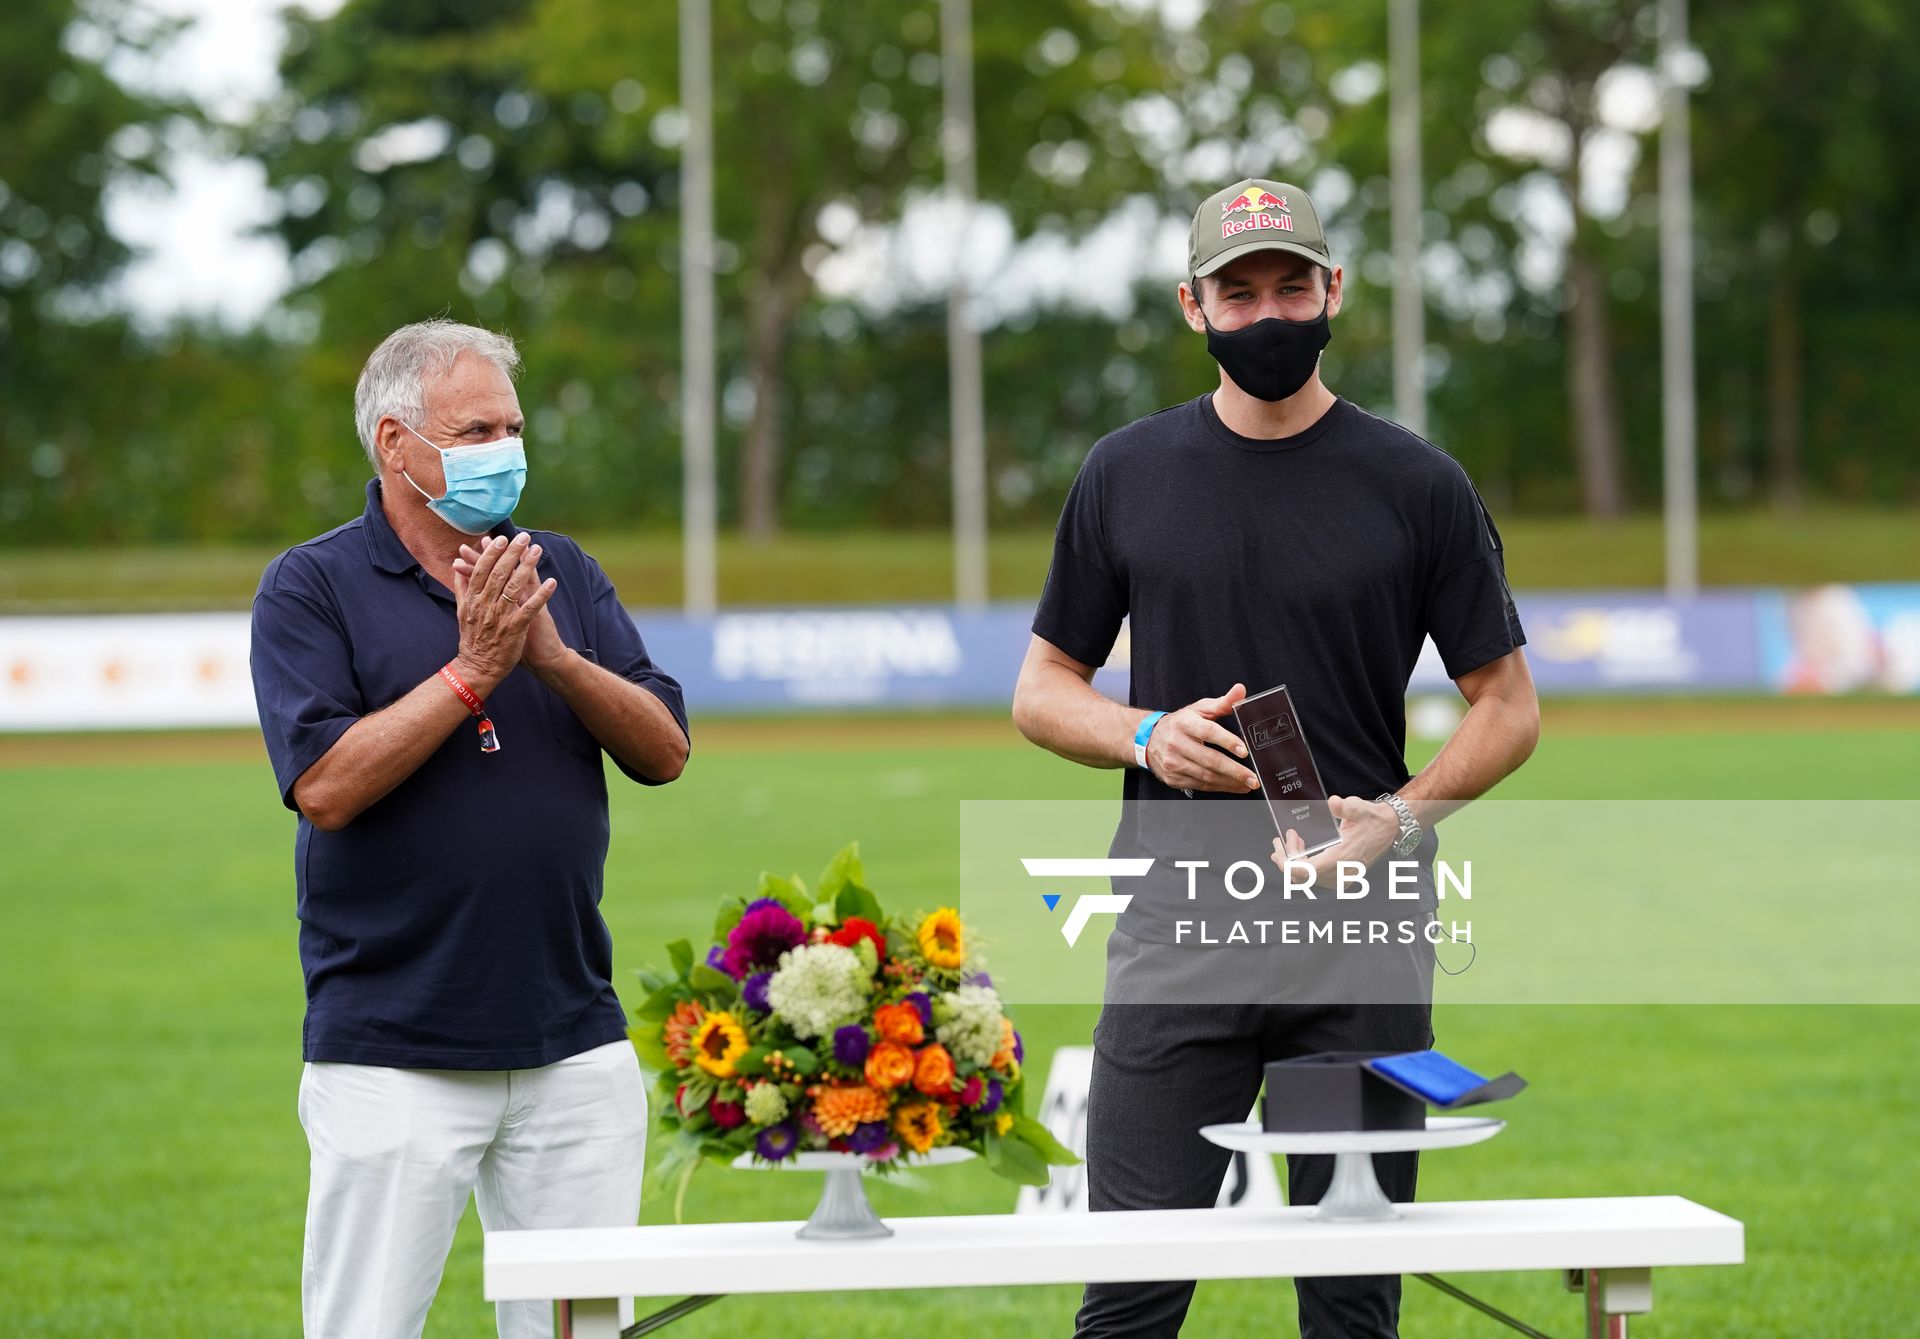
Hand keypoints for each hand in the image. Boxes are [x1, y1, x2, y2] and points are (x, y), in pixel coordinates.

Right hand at [449, 533, 554, 694]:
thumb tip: (457, 568)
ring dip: (527, 567)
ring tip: (537, 551)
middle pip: (499, 573)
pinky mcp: (514, 629)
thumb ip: (461, 589)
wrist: (478, 668)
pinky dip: (541, 595)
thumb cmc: (472, 639)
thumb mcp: (461, 612)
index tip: (501, 538)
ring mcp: (500, 617)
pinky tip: (552, 582)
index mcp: (473, 600)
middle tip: (523, 537)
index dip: (492, 553)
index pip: (482, 570)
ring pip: (514, 586)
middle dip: (512, 553)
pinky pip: (530, 608)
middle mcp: (485, 605)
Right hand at [1143, 682, 1259, 793]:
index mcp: (1185, 723)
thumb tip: (1240, 690)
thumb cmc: (1180, 724)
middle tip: (1252, 777)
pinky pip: (1200, 785)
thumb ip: (1222, 702)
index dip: (1227, 741)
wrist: (1148, 740)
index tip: (1244, 751)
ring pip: (1206, 776)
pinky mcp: (1173, 778)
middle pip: (1209, 759)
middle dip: (1234, 770)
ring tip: (1247, 783)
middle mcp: (1177, 743)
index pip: (1208, 732)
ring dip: (1229, 782)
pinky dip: (1219, 787)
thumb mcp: (1199, 709)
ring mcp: (1174, 763)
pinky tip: (1232, 786)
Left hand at [1267, 795, 1398, 886]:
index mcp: (1341, 859)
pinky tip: (1303, 848)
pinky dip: (1306, 864)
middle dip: (1287, 858)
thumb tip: (1333, 802)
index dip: (1287, 865)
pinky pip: (1316, 877)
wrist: (1390, 828)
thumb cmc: (1372, 819)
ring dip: (1296, 860)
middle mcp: (1341, 874)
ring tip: (1291, 839)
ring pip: (1308, 878)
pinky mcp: (1342, 877)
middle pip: (1302, 876)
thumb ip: (1345, 807)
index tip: (1277, 850)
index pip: (1306, 872)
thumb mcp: (1359, 808)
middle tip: (1280, 839)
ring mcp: (1342, 878)